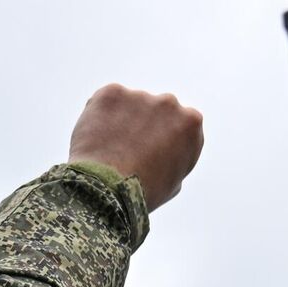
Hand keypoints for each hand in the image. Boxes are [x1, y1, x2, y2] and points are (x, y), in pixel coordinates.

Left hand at [68, 84, 203, 211]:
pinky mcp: (113, 93)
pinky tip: (96, 141)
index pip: (180, 125)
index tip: (152, 154)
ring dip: (120, 122)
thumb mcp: (174, 183)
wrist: (108, 188)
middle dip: (143, 126)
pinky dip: (99, 117)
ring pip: (128, 106)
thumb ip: (175, 158)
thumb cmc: (142, 193)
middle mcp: (170, 103)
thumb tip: (166, 154)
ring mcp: (141, 96)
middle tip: (128, 152)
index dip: (164, 140)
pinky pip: (105, 103)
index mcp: (190, 123)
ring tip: (109, 151)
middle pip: (156, 111)